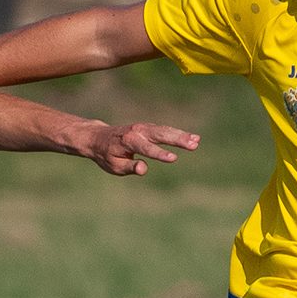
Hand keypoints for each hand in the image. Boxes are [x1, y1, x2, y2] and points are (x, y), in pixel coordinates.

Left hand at [83, 121, 201, 175]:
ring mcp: (144, 128)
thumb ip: (129, 167)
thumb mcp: (114, 165)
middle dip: (177, 140)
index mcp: (128, 142)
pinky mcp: (149, 128)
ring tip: (197, 141)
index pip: (146, 149)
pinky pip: (165, 130)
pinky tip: (193, 138)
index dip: (159, 154)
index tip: (173, 158)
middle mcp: (137, 132)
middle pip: (160, 135)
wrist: (99, 137)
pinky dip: (178, 133)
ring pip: (165, 130)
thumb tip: (143, 169)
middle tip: (194, 145)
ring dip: (182, 135)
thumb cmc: (107, 155)